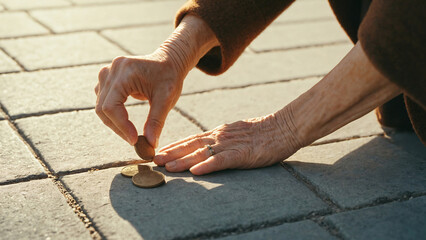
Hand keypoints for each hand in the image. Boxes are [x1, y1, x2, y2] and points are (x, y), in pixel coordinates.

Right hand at [95, 15, 217, 146]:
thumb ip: (157, 121)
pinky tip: (126, 121)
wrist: (169, 60)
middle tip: (133, 140)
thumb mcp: (166, 99)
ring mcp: (107, 72)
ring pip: (101, 105)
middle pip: (103, 108)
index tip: (134, 140)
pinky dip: (113, 113)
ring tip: (131, 132)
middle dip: (117, 127)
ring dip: (114, 122)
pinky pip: (103, 100)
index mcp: (125, 72)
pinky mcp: (108, 77)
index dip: (121, 126)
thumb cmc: (170, 76)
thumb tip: (150, 143)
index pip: (111, 106)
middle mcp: (112, 70)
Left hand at [154, 113, 300, 174]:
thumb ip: (223, 140)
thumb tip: (208, 147)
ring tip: (167, 167)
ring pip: (202, 153)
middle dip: (171, 153)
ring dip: (182, 160)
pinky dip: (207, 165)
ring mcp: (230, 144)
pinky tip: (195, 171)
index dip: (174, 145)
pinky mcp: (242, 153)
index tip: (160, 151)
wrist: (284, 127)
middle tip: (154, 160)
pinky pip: (222, 160)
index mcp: (220, 132)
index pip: (192, 138)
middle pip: (191, 145)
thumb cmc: (263, 132)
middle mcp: (221, 136)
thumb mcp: (238, 134)